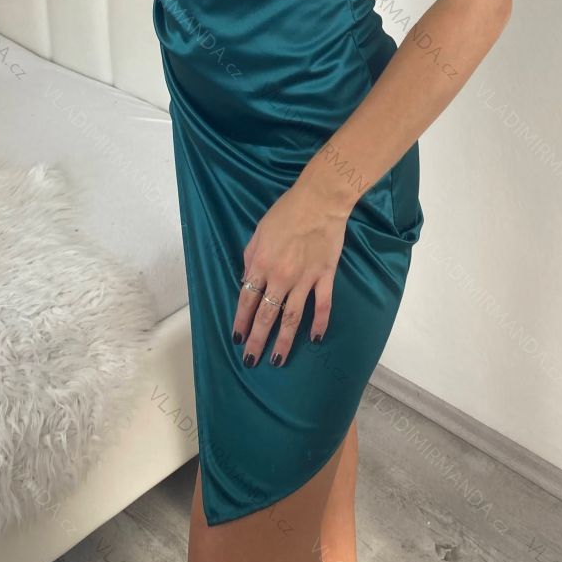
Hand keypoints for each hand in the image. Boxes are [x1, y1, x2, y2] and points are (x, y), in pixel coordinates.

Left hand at [232, 180, 348, 368]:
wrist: (319, 201)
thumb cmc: (286, 212)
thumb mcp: (258, 232)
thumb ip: (250, 258)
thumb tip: (247, 280)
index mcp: (261, 264)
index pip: (246, 300)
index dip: (241, 321)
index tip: (237, 339)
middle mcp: (281, 277)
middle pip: (266, 315)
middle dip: (256, 340)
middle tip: (251, 361)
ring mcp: (305, 279)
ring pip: (292, 318)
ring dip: (283, 341)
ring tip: (277, 360)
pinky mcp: (325, 277)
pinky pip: (322, 306)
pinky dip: (319, 324)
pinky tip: (316, 339)